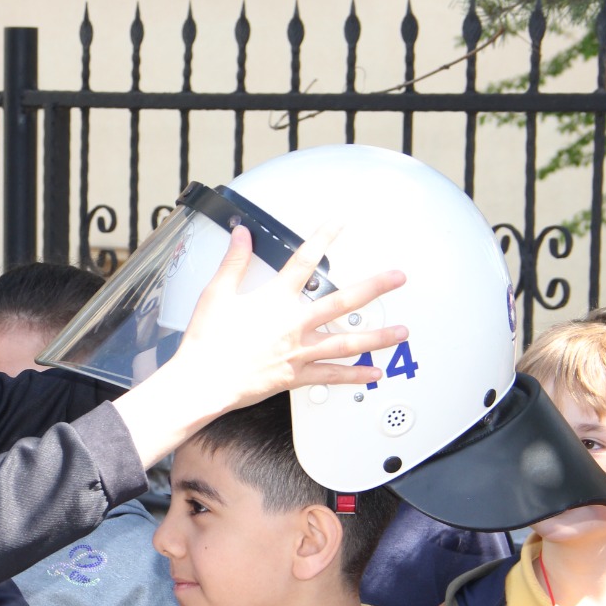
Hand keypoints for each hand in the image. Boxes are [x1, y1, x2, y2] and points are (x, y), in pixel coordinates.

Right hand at [177, 222, 405, 404]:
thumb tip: (241, 234)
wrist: (203, 381)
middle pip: (344, 301)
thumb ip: (234, 261)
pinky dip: (356, 376)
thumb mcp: (216, 294)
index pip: (305, 260)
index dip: (324, 237)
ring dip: (379, 336)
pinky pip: (333, 376)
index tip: (339, 223)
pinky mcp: (296, 376)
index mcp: (275, 300)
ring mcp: (299, 351)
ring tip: (402, 332)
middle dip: (375, 287)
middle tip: (398, 278)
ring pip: (348, 342)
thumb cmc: (207, 342)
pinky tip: (375, 372)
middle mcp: (294, 324)